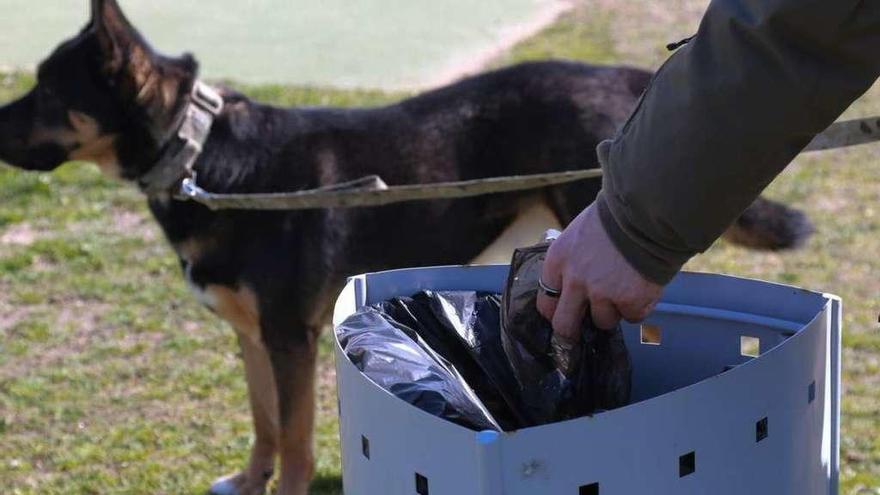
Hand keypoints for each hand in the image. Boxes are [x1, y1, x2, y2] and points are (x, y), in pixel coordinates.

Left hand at [537, 204, 663, 338]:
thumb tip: (574, 281)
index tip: (563, 313)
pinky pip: (633, 316)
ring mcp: (603, 294)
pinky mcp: (630, 302)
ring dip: (614, 310)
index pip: (545, 301)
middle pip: (564, 324)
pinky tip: (642, 285)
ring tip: (625, 287)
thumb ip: (573, 260)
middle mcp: (575, 281)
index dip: (555, 310)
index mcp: (558, 261)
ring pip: (603, 321)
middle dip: (571, 332)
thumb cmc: (615, 217)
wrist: (647, 212)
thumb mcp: (579, 234)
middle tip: (581, 332)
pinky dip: (639, 306)